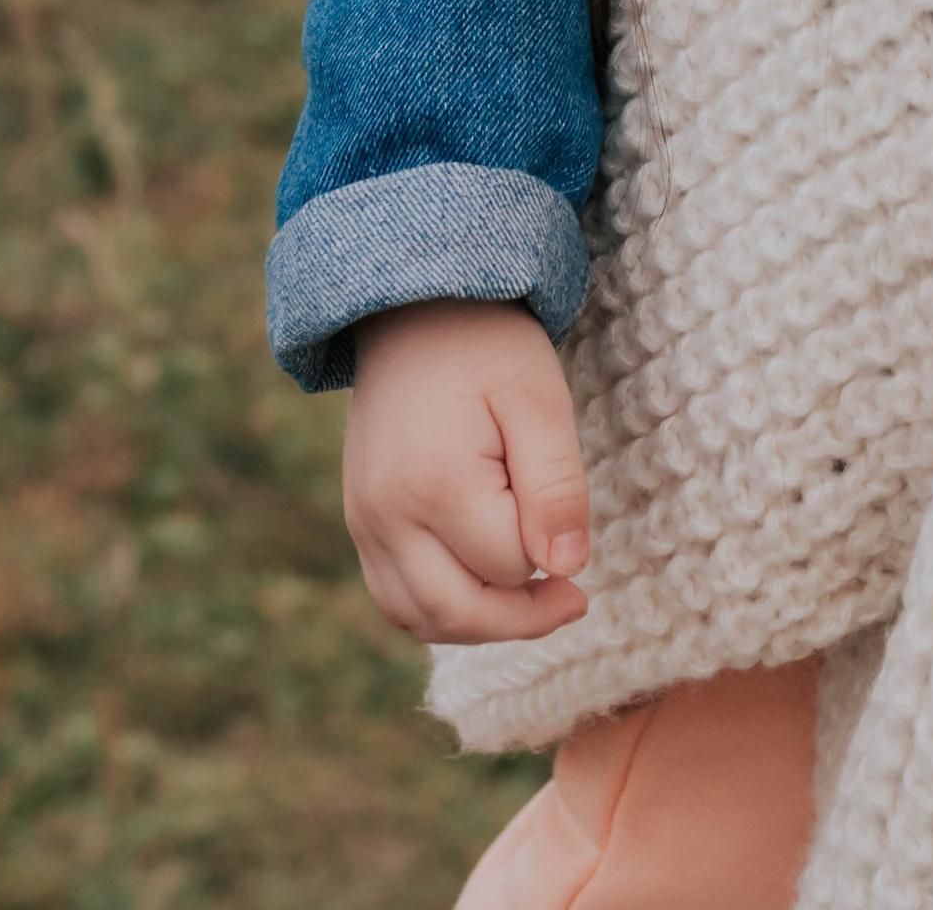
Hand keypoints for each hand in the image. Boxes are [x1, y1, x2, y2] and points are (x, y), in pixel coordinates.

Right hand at [344, 298, 591, 642]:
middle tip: (573, 600)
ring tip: (530, 596)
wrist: (414, 308)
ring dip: (480, 624)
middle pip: (458, 613)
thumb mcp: (540, 400)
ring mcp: (364, 522)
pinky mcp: (359, 522)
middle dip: (522, 620)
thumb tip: (567, 569)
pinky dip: (440, 609)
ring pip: (420, 618)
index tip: (566, 513)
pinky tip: (481, 585)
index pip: (509, 567)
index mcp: (436, 483)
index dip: (549, 552)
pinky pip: (394, 598)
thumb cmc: (487, 346)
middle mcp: (386, 515)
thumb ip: (556, 488)